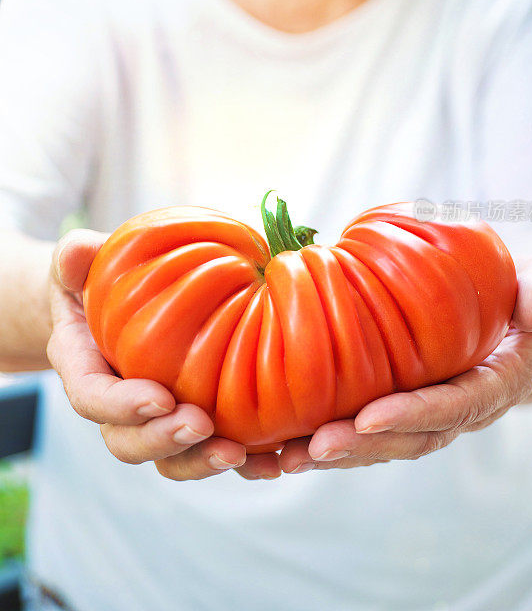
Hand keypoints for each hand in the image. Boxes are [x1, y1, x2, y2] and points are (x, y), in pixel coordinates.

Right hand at [47, 230, 281, 480]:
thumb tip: (78, 251)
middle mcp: (116, 406)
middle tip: (203, 425)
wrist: (110, 307)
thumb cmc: (99, 281)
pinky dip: (243, 462)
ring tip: (240, 453)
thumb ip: (76, 258)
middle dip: (165, 440)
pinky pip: (210, 451)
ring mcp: (154, 419)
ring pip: (171, 459)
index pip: (92, 398)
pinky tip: (274, 459)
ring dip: (203, 461)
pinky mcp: (190, 420)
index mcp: (85, 368)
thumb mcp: (82, 263)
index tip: (159, 397)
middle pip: (129, 442)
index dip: (122, 406)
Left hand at [279, 256, 531, 474]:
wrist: (522, 318)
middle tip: (314, 447)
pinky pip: (371, 428)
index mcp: (495, 381)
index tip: (370, 417)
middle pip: (413, 438)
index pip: (456, 404)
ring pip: (386, 442)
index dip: (415, 414)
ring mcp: (432, 410)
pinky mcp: (405, 403)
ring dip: (339, 454)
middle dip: (364, 446)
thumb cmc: (526, 293)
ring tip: (289, 457)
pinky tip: (288, 445)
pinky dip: (331, 440)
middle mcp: (462, 406)